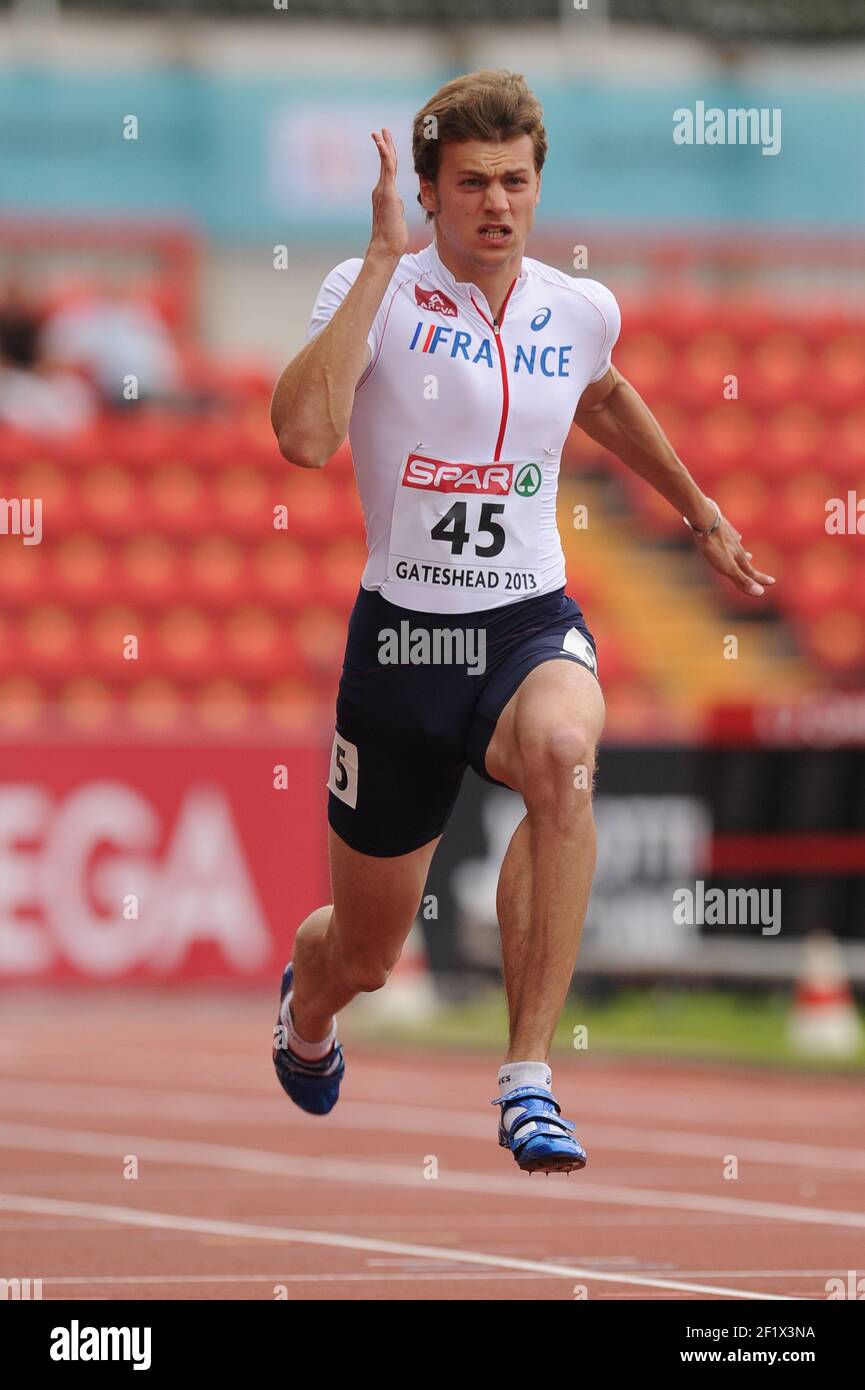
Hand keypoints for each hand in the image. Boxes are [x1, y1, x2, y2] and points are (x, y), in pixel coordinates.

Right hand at [368, 128, 408, 261]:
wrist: (386, 247)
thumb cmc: (393, 239)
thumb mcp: (397, 219)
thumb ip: (397, 209)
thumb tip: (398, 204)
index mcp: (385, 195)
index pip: (388, 171)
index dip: (388, 157)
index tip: (386, 144)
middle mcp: (381, 190)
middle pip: (386, 163)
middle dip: (385, 145)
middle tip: (382, 130)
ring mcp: (383, 191)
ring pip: (386, 163)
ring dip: (384, 146)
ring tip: (381, 133)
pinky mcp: (387, 193)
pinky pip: (386, 170)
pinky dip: (385, 156)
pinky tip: (383, 145)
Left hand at [696, 514, 775, 597]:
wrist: (705, 519)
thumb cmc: (714, 545)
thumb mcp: (727, 567)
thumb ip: (741, 580)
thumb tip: (760, 593)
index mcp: (738, 558)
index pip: (751, 572)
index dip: (761, 579)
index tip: (772, 582)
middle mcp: (736, 547)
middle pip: (745, 561)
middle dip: (752, 570)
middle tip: (761, 575)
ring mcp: (729, 536)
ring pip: (739, 547)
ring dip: (744, 554)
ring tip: (748, 556)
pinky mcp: (721, 526)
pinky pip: (730, 534)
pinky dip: (733, 539)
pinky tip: (733, 537)